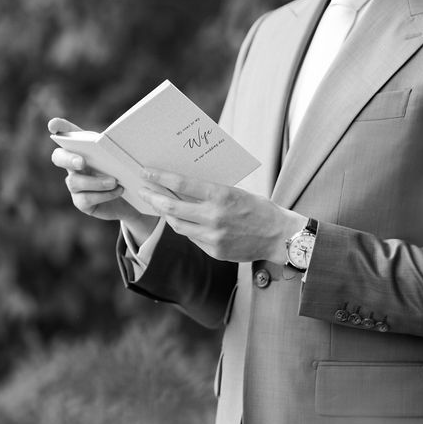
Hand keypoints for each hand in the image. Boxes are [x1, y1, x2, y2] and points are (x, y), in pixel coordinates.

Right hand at [48, 117, 155, 237]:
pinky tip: (118, 190)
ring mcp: (74, 184)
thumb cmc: (124, 169)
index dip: (57, 127)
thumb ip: (117, 146)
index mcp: (81, 147)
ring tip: (114, 181)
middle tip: (82, 162)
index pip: (64, 133)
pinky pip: (86, 199)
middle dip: (68, 158)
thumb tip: (124, 136)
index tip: (53, 126)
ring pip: (74, 182)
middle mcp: (72, 164)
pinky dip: (104, 195)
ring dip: (95, 181)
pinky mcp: (81, 202)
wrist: (132, 196)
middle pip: (59, 157)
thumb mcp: (122, 155)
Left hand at [138, 167, 305, 263]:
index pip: (182, 184)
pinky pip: (192, 237)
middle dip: (154, 198)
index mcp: (221, 195)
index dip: (161, 178)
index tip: (146, 172)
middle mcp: (214, 217)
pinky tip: (181, 220)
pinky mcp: (214, 251)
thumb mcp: (235, 192)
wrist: (279, 236)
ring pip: (178, 225)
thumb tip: (182, 185)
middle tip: (142, 191)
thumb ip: (210, 191)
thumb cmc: (258, 209)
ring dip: (167, 214)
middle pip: (173, 207)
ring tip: (159, 205)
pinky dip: (186, 227)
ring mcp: (213, 236)